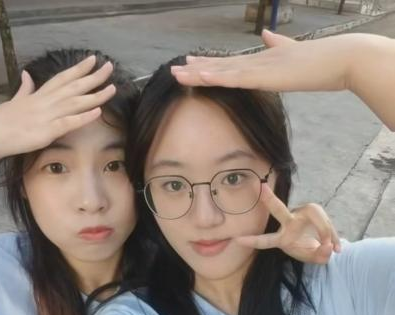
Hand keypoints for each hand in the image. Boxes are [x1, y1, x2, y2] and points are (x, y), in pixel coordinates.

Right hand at [0, 55, 115, 160]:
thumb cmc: (3, 120)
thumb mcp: (16, 101)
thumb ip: (25, 89)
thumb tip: (27, 75)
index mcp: (39, 95)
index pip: (62, 78)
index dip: (78, 69)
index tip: (93, 59)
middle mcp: (46, 102)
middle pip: (73, 87)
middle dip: (93, 77)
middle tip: (110, 68)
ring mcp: (47, 116)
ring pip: (75, 103)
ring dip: (95, 96)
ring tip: (111, 89)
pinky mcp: (46, 131)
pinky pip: (68, 123)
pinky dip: (83, 117)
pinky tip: (97, 112)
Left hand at [171, 30, 351, 91]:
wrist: (342, 58)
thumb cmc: (323, 60)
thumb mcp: (295, 53)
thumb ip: (279, 45)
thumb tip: (267, 35)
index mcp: (264, 60)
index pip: (231, 63)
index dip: (209, 64)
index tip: (190, 63)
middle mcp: (258, 61)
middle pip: (222, 66)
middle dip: (197, 69)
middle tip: (173, 70)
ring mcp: (261, 67)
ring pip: (224, 71)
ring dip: (199, 73)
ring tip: (177, 74)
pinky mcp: (267, 76)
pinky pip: (236, 78)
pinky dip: (216, 77)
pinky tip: (199, 75)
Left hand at [235, 184, 340, 263]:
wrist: (325, 243)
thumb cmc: (312, 249)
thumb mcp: (316, 258)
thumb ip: (321, 255)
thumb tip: (328, 246)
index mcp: (282, 239)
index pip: (266, 240)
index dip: (252, 241)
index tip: (237, 240)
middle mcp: (289, 222)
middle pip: (278, 210)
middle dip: (269, 200)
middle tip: (261, 188)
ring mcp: (301, 213)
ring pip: (314, 218)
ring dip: (326, 233)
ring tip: (334, 250)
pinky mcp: (313, 209)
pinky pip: (324, 220)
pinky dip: (333, 235)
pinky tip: (338, 248)